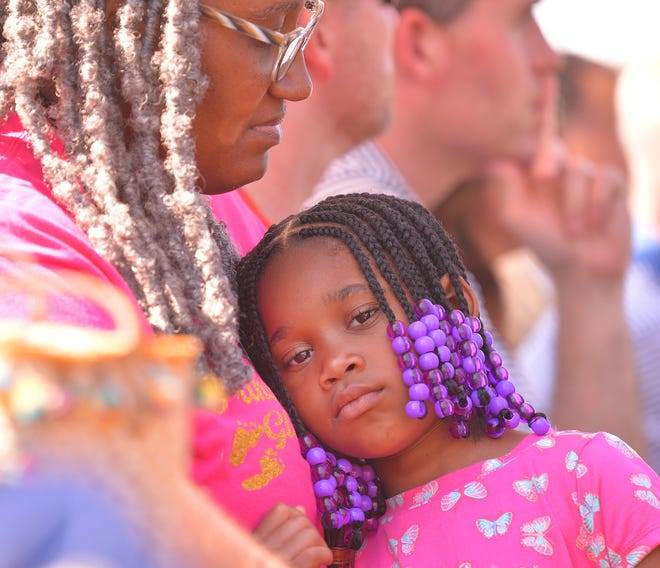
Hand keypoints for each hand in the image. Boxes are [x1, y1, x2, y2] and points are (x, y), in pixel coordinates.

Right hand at [254, 504, 332, 567]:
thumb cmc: (274, 562)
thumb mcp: (268, 551)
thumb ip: (281, 531)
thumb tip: (300, 508)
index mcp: (257, 540)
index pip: (280, 511)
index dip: (297, 513)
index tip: (303, 527)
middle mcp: (264, 549)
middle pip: (299, 521)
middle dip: (313, 530)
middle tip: (317, 544)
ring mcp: (277, 560)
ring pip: (308, 535)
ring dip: (320, 543)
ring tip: (322, 554)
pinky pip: (312, 554)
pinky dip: (324, 554)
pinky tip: (326, 560)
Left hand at [486, 76, 630, 285]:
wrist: (582, 270)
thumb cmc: (544, 245)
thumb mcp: (517, 217)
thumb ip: (505, 186)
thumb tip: (490, 157)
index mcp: (531, 173)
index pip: (534, 135)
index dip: (542, 106)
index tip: (545, 78)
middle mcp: (557, 168)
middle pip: (552, 144)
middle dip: (547, 158)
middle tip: (541, 178)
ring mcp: (584, 174)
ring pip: (578, 168)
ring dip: (573, 203)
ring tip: (573, 230)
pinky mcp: (610, 184)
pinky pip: (604, 179)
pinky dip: (596, 204)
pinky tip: (592, 225)